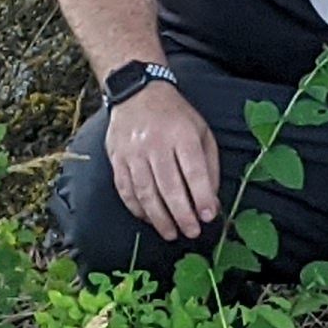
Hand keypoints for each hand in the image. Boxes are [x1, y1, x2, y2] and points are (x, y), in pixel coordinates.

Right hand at [103, 80, 221, 242]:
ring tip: (171, 234)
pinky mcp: (117, 158)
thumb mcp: (201, 132)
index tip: (208, 216)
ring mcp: (133, 152)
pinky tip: (149, 219)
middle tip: (192, 232)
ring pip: (146, 192)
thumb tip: (211, 201)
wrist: (137, 93)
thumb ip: (209, 166)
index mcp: (182, 135)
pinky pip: (126, 189)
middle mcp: (156, 144)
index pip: (193, 171)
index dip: (202, 197)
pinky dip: (137, 208)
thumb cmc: (176, 117)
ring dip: (159, 218)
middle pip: (169, 186)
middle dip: (182, 214)